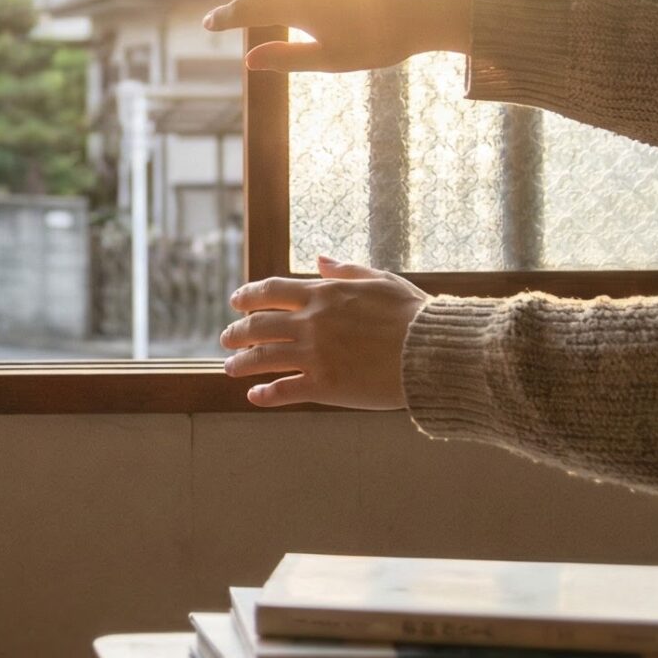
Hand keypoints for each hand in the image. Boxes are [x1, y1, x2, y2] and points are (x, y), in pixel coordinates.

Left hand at [221, 257, 427, 409]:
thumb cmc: (413, 314)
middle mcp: (311, 323)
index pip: (271, 291)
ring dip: (241, 363)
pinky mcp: (324, 386)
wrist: (431, 352)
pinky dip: (264, 395)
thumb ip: (346, 271)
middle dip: (237, 332)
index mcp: (323, 294)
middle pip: (258, 325)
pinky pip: (283, 391)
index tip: (236, 302)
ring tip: (230, 367)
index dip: (248, 296)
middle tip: (226, 338)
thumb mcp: (381, 280)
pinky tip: (254, 396)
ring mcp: (314, 355)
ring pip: (262, 358)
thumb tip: (320, 260)